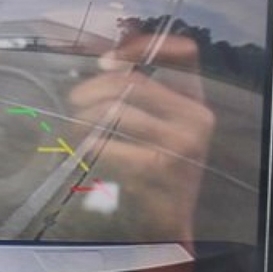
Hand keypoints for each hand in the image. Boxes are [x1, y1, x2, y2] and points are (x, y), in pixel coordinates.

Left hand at [67, 34, 213, 245]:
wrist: (171, 226)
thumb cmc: (161, 173)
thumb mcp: (165, 131)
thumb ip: (146, 98)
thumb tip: (107, 59)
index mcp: (198, 103)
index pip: (184, 53)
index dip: (144, 46)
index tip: (107, 57)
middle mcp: (196, 118)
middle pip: (137, 81)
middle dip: (97, 86)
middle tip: (75, 99)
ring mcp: (181, 143)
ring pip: (118, 111)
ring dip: (86, 116)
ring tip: (74, 125)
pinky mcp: (160, 168)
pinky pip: (113, 145)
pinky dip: (91, 144)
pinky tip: (83, 147)